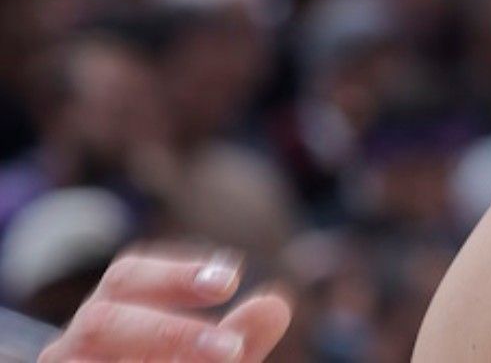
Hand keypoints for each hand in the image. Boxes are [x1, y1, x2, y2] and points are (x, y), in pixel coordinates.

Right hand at [39, 249, 291, 361]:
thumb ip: (240, 341)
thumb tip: (276, 304)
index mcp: (108, 318)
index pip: (127, 278)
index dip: (174, 276)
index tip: (229, 282)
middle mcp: (73, 346)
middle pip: (104, 320)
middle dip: (170, 333)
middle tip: (231, 349)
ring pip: (86, 361)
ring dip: (159, 354)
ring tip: (222, 360)